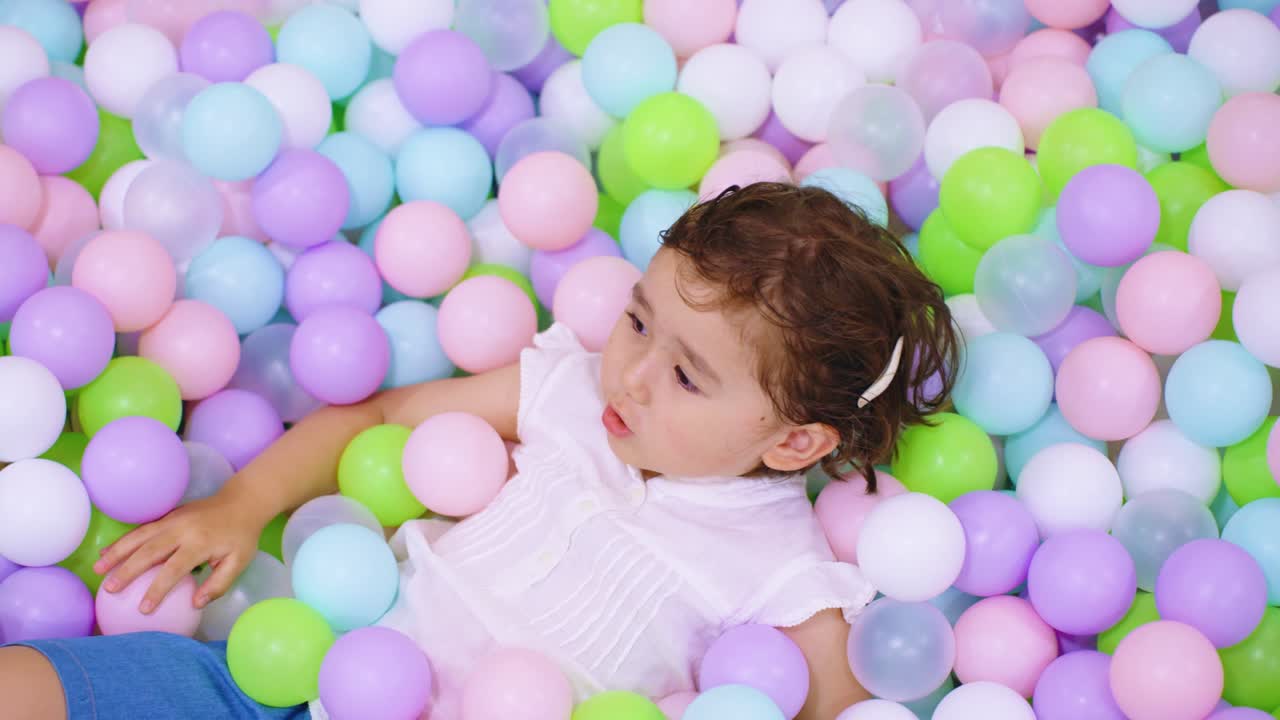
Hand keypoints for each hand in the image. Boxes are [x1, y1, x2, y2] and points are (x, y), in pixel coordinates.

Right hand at [93, 492, 266, 613]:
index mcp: (200, 543)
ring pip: (139, 536)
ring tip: (98, 568)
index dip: (157, 589)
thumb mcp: (239, 562)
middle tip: (110, 589)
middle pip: (149, 551)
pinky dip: (123, 540)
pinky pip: (141, 529)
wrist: (242, 501)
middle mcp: (182, 529)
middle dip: (127, 570)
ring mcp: (172, 519)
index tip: (143, 609)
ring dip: (117, 551)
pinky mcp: (167, 515)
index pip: (174, 569)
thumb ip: (219, 584)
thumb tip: (195, 604)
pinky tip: (108, 551)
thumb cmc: (241, 536)